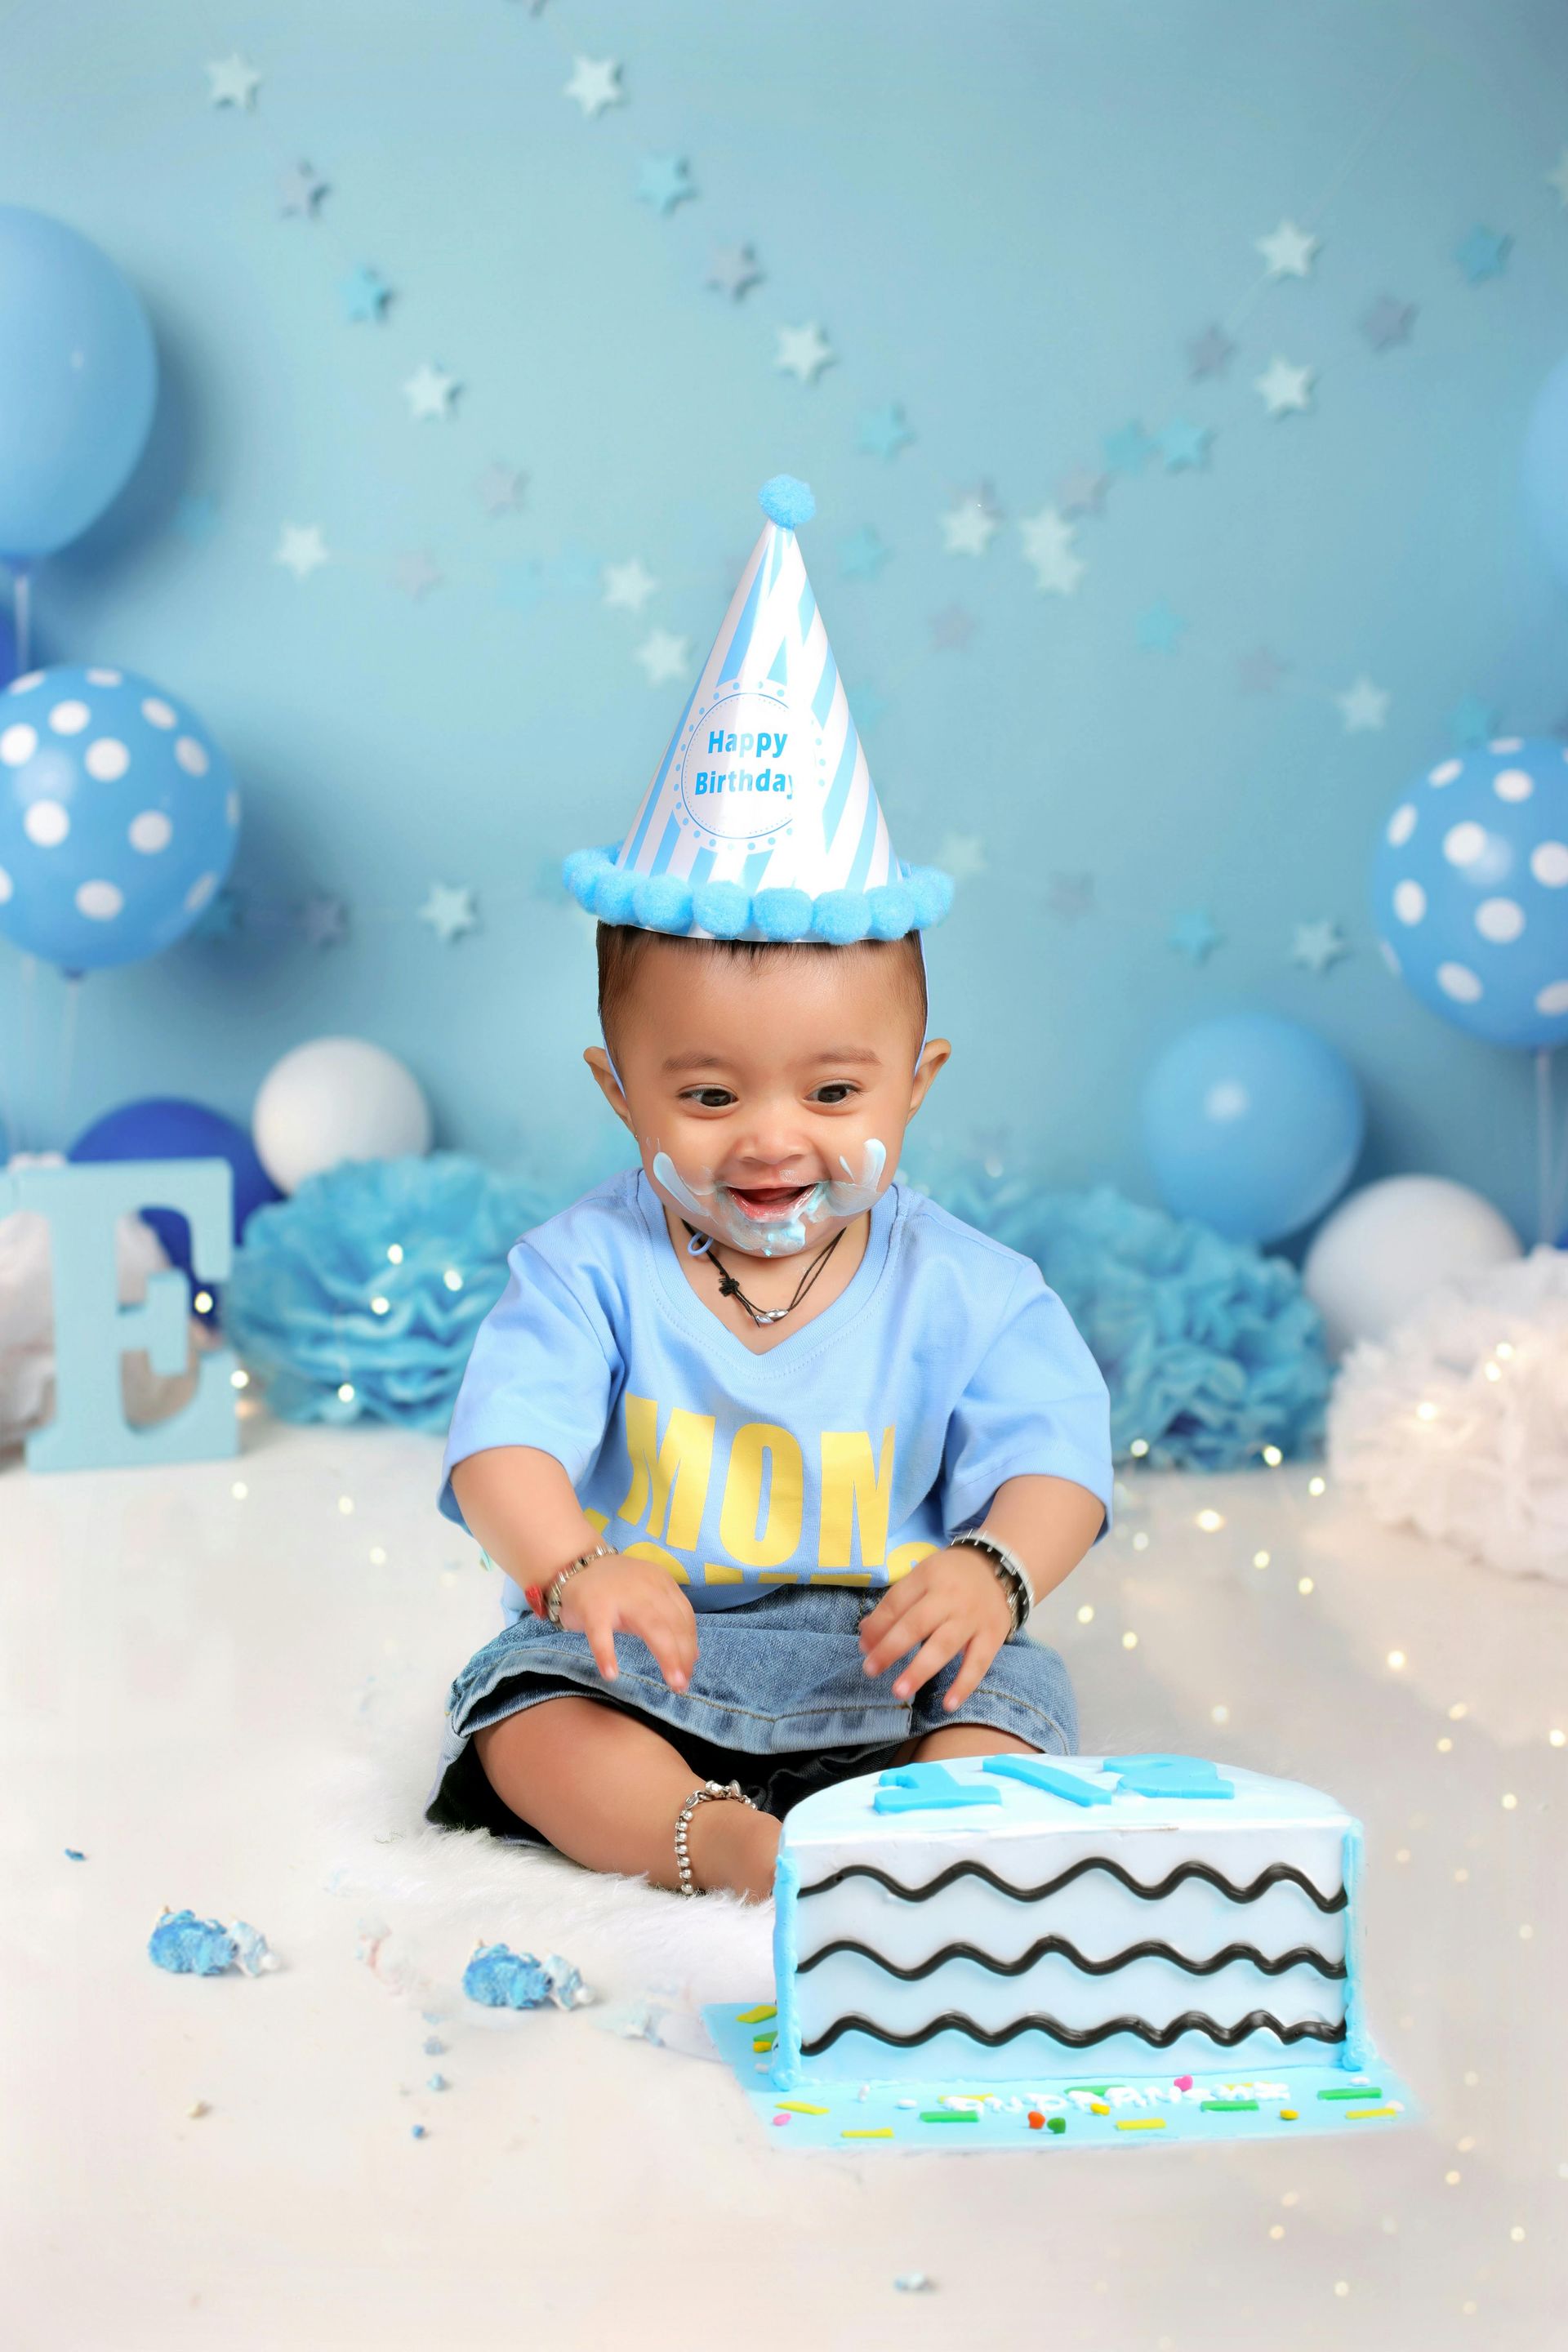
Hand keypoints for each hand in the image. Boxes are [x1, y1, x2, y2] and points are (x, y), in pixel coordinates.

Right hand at [555, 1556, 698, 1693]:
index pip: (684, 1616)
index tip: (689, 1669)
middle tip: (682, 1685)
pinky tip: (611, 1674)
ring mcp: (619, 1596)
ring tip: (672, 1684)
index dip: (690, 1644)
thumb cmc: (615, 1587)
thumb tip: (692, 1655)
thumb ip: (667, 1620)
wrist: (576, 1564)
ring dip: (666, 1657)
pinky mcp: (592, 1607)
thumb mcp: (647, 1595)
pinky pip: (601, 1633)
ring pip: (650, 1627)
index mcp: (661, 1583)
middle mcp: (645, 1587)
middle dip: (682, 1655)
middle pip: (672, 1623)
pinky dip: (606, 1654)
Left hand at [857, 1546, 1012, 1713]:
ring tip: (899, 1691)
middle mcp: (950, 1597)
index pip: (896, 1603)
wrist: (999, 1567)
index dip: (877, 1627)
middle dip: (891, 1649)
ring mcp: (972, 1618)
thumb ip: (896, 1603)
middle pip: (916, 1625)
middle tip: (870, 1670)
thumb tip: (866, 1634)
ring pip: (944, 1646)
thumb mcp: (922, 1576)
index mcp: (928, 1577)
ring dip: (920, 1670)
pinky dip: (964, 1685)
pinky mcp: (993, 1636)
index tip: (863, 1648)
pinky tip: (948, 1704)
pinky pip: (978, 1664)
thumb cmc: (951, 1577)